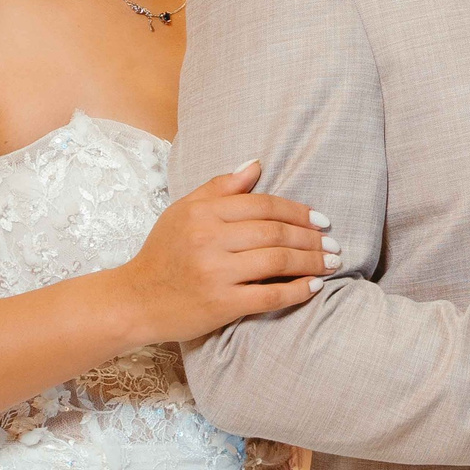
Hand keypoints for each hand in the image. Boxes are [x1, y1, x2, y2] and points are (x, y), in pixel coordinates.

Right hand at [115, 161, 332, 342]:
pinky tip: (314, 287)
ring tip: (332, 263)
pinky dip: (297, 291)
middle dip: (312, 238)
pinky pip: (269, 295)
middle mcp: (209, 239)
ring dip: (312, 262)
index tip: (320, 220)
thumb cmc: (162, 253)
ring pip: (277, 261)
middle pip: (275, 232)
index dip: (298, 211)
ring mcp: (215, 273)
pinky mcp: (220, 304)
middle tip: (335, 244)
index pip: (263, 204)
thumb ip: (220, 187)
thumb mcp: (183, 211)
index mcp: (203, 213)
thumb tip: (256, 164)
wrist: (134, 300)